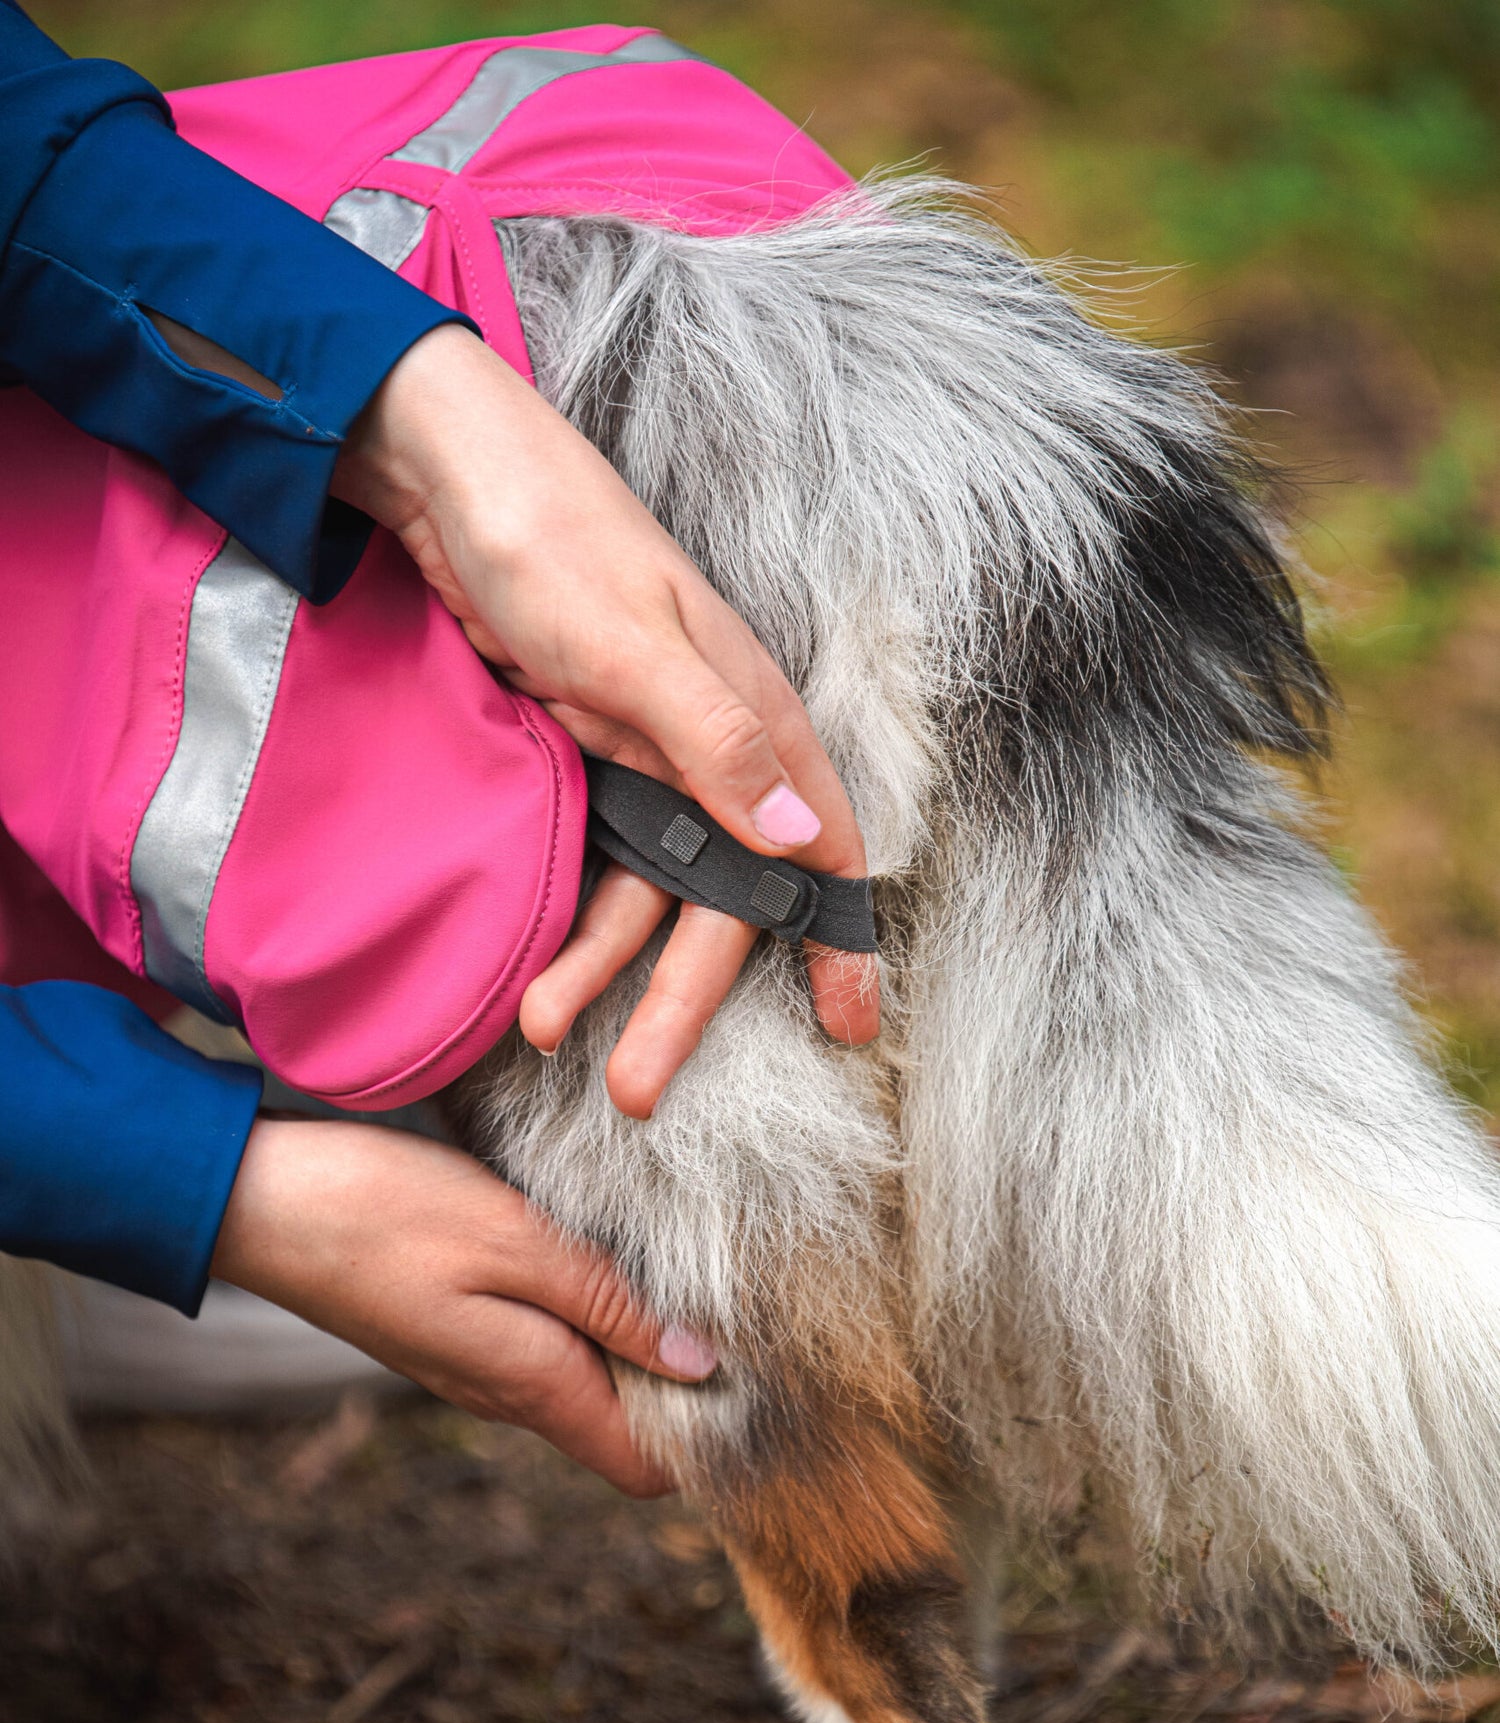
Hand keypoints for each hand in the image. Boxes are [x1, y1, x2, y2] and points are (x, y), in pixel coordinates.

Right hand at [210, 1119, 714, 1495]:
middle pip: (623, 1425)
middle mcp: (507, 1394)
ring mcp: (475, 1365)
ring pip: (585, 1380)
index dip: (709, 1437)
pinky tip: (598, 1251)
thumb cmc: (383, 1212)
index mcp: (533, 1384)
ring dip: (632, 1339)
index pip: (645, 1467)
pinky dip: (584, 1313)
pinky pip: (543, 1344)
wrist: (258, 1201)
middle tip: (735, 1300)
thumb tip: (699, 1363)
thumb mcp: (513, 1241)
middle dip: (683, 1384)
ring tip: (676, 1266)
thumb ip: (607, 1303)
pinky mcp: (452, 1330)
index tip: (761, 1374)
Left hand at [334, 323, 878, 1117]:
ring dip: (601, 971)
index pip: (822, 847)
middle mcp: (709, 750)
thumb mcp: (635, 647)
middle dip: (686, 998)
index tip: (851, 1026)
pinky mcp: (579, 760)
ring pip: (642, 894)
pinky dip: (567, 923)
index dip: (838, 939)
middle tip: (640, 1091)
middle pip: (718, 898)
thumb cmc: (552, 542)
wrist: (447, 479)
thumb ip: (720, 746)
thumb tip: (808, 843)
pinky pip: (588, 866)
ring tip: (548, 1035)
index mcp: (751, 717)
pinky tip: (532, 974)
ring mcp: (641, 759)